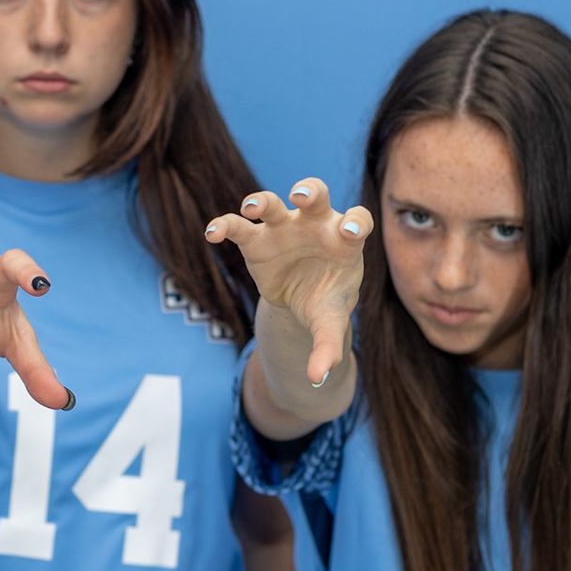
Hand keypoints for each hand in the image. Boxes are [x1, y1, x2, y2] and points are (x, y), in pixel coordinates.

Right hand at [207, 178, 372, 385]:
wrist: (302, 298)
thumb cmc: (325, 300)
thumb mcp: (329, 323)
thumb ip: (327, 347)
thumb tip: (317, 379)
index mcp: (344, 239)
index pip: (357, 221)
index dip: (355, 222)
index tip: (350, 232)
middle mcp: (315, 224)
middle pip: (316, 196)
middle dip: (308, 191)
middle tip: (301, 196)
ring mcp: (284, 228)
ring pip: (272, 204)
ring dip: (261, 201)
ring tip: (250, 208)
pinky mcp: (256, 238)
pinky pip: (237, 226)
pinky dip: (224, 225)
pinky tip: (212, 234)